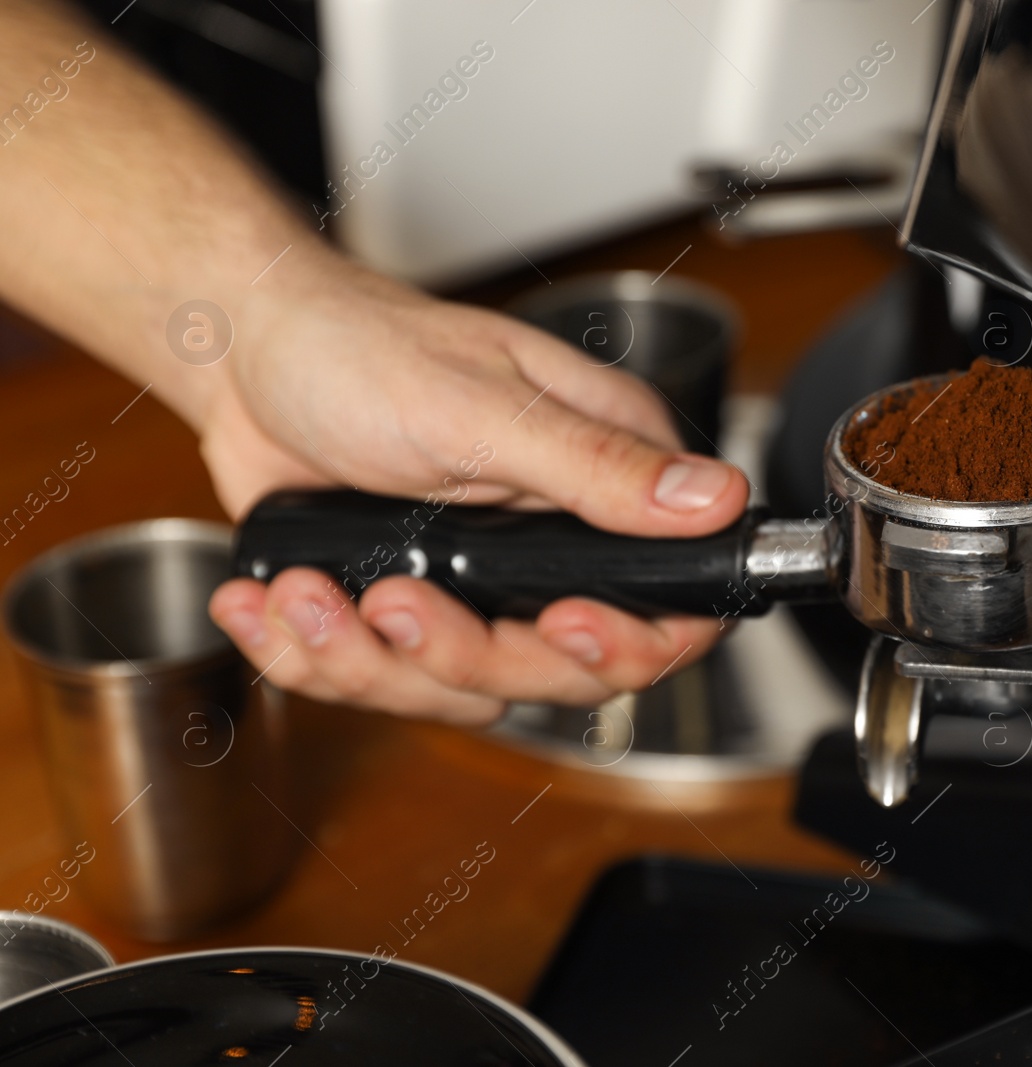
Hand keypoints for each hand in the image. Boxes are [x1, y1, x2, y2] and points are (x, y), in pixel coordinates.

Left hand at [204, 248, 747, 723]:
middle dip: (460, 654)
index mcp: (603, 482)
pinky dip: (314, 658)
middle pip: (559, 672)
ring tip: (304, 589)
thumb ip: (599, 466)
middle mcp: (552, 543)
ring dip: (367, 660)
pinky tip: (274, 603)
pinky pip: (386, 683)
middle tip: (393, 600)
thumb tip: (716, 500)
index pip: (670, 604)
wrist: (253, 357)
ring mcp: (480, 585)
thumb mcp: (483, 407)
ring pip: (464, 691)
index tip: (560, 624)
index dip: (629, 642)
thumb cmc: (360, 351)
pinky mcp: (414, 607)